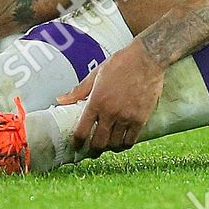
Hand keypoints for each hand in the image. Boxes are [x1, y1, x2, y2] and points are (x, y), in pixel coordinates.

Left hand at [58, 39, 165, 156]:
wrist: (147, 58)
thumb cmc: (122, 63)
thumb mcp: (97, 74)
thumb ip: (79, 90)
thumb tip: (61, 100)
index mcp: (96, 101)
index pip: (82, 131)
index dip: (77, 143)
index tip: (77, 146)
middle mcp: (110, 112)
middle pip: (98, 143)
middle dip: (93, 150)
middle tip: (92, 150)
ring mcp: (126, 117)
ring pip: (114, 144)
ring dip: (109, 147)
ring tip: (108, 145)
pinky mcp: (140, 119)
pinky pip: (130, 141)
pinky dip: (124, 145)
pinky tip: (122, 141)